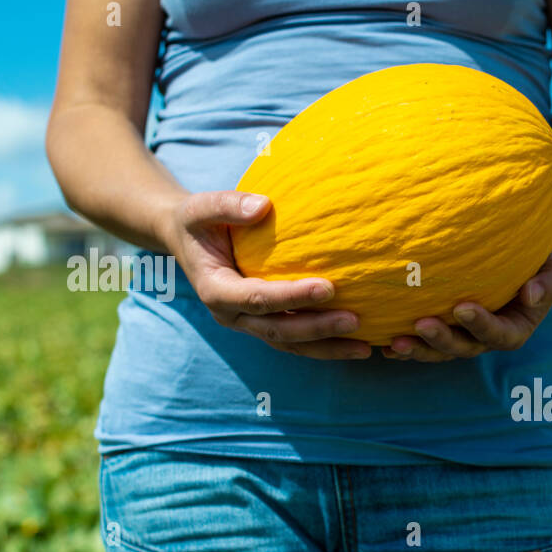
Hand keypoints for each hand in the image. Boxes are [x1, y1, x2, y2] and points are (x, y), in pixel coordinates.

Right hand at [159, 191, 370, 359]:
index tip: (329, 287)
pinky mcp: (264, 325)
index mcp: (215, 290)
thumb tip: (263, 205)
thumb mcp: (201, 206)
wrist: (186, 241)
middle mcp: (232, 316)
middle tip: (355, 320)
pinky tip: (357, 345)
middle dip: (318, 328)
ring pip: (290, 344)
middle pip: (279, 330)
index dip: (292, 296)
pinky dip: (325, 346)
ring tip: (365, 347)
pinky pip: (296, 342)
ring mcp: (249, 325)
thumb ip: (228, 204)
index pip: (258, 299)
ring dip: (327, 347)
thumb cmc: (198, 221)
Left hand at [382, 244, 551, 361]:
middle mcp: (486, 339)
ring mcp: (463, 336)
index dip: (481, 325)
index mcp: (515, 329)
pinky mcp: (444, 328)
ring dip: (417, 349)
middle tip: (420, 324)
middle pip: (464, 348)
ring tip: (393, 342)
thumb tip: (531, 294)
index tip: (462, 307)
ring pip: (439, 351)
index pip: (500, 334)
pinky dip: (403, 346)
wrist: (523, 257)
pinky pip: (422, 343)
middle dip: (441, 340)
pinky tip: (381, 342)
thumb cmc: (541, 260)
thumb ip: (547, 284)